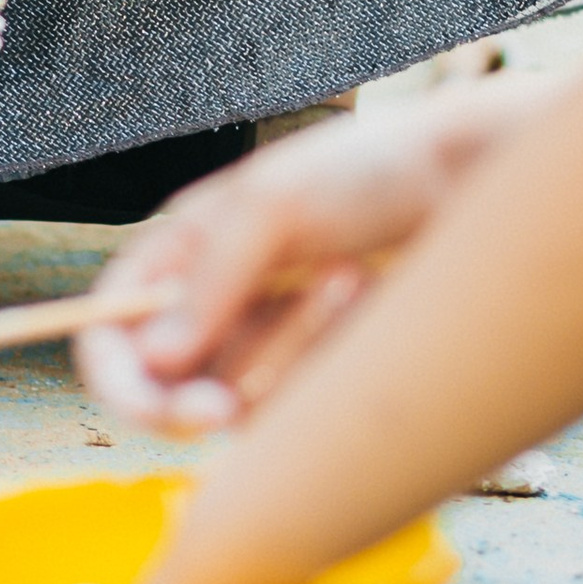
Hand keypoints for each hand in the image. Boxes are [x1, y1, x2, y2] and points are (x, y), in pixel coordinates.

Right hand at [74, 83, 539, 432]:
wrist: (473, 184)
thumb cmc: (368, 171)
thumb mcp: (275, 204)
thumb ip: (209, 282)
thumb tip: (153, 360)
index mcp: (178, 256)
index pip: (109, 335)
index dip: (118, 381)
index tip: (161, 407)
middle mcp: (213, 307)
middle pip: (161, 393)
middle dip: (185, 406)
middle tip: (219, 412)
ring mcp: (267, 345)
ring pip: (238, 402)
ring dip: (287, 351)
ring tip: (345, 277)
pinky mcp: (319, 374)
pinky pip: (298, 407)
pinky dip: (326, 361)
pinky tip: (365, 297)